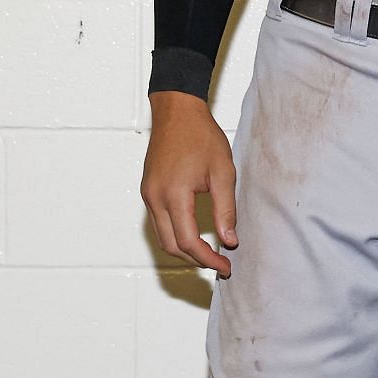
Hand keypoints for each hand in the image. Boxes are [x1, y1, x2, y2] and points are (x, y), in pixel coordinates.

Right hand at [140, 91, 237, 276]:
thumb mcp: (223, 172)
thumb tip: (229, 240)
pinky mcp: (148, 191)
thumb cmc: (200, 136)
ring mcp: (148, 195)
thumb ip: (225, 209)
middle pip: (172, 246)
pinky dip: (176, 235)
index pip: (188, 241)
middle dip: (195, 260)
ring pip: (163, 237)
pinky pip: (159, 223)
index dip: (207, 259)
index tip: (225, 266)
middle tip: (220, 265)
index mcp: (174, 194)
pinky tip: (194, 235)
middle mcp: (155, 198)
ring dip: (184, 250)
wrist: (177, 112)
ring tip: (209, 254)